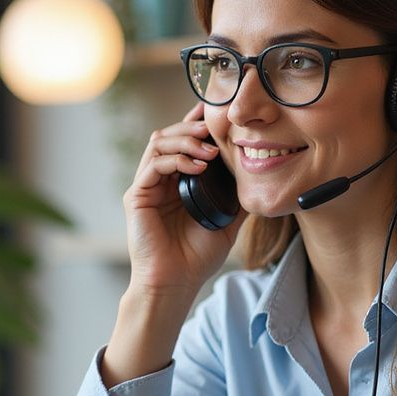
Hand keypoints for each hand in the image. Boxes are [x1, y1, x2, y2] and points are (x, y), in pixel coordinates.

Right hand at [124, 102, 245, 297]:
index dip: (196, 124)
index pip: (184, 143)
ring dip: (185, 140)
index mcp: (176, 182)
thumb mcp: (227, 222)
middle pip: (169, 135)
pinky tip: (197, 166)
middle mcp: (158, 180)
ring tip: (209, 147)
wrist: (176, 283)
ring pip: (158, 143)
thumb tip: (260, 178)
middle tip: (213, 126)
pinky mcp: (136, 197)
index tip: (216, 112)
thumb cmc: (196, 257)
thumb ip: (237, 198)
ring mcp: (146, 187)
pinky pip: (153, 165)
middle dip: (191, 126)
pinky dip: (176, 159)